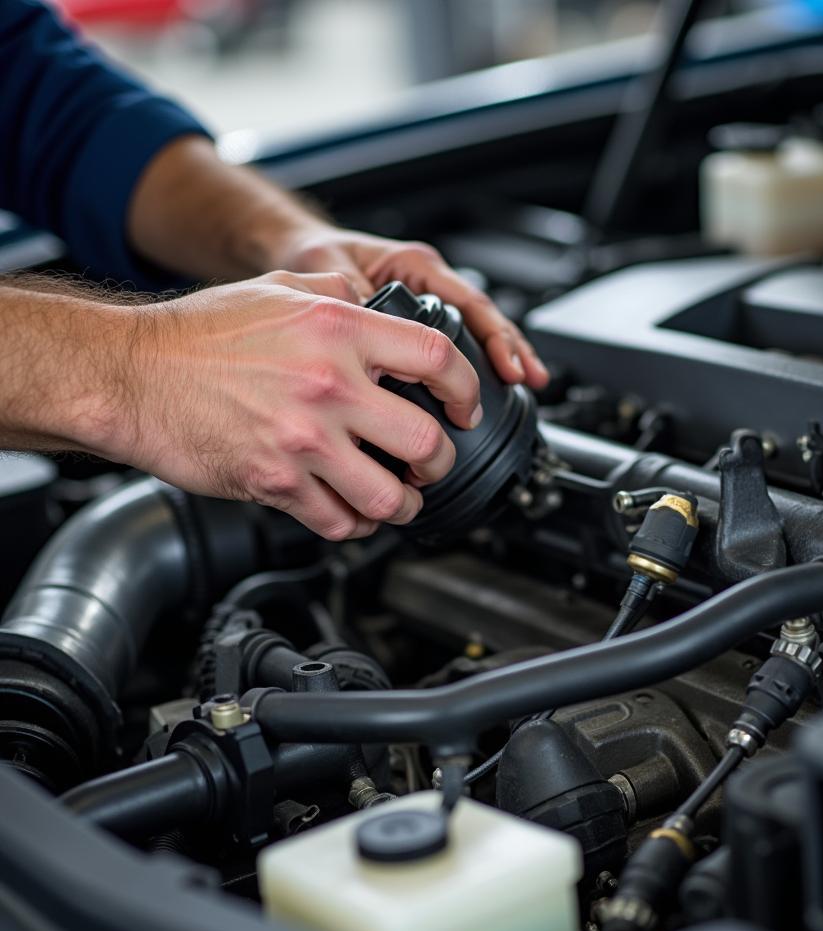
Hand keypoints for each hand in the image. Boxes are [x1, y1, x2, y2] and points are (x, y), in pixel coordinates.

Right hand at [114, 271, 482, 539]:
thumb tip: (379, 304)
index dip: (466, 388)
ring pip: (389, 497)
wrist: (131, 375)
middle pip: (426, 441)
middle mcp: (329, 384)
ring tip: (399, 497)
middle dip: (440, 461)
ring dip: (403, 505)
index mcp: (338, 328)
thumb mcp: (278, 288)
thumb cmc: (198, 334)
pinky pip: (338, 522)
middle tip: (431, 463)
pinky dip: (353, 525)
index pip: (437, 357)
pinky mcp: (276, 483)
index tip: (463, 407)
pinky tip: (351, 512)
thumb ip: (338, 293)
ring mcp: (303, 439)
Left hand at [275, 227, 549, 389]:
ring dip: (501, 354)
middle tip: (527, 378)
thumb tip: (373, 332)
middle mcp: (426, 280)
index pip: (468, 301)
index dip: (492, 335)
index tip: (504, 365)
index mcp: (415, 264)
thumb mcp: (331, 272)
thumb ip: (356, 300)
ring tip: (526, 383)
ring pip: (474, 328)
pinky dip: (473, 362)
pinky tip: (488, 385)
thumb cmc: (314, 255)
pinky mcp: (415, 321)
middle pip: (482, 316)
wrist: (297, 254)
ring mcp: (425, 299)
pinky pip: (453, 340)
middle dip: (510, 347)